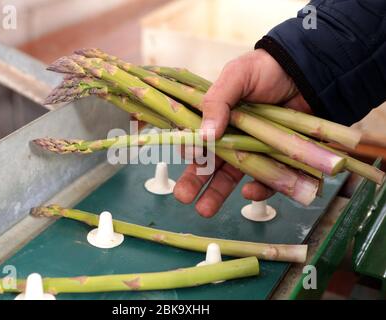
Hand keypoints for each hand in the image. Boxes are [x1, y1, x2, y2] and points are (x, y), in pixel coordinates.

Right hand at [173, 49, 310, 217]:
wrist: (308, 72)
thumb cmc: (267, 69)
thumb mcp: (237, 76)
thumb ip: (217, 101)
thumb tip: (204, 134)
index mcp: (216, 118)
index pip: (197, 140)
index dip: (189, 153)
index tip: (186, 161)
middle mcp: (232, 137)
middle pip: (209, 164)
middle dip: (195, 182)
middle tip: (184, 198)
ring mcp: (253, 149)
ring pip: (232, 177)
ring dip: (217, 194)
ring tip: (205, 210)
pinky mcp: (275, 158)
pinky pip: (266, 179)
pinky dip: (258, 187)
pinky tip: (249, 192)